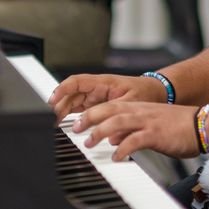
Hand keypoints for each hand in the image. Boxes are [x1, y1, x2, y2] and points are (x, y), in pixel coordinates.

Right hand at [49, 74, 167, 120]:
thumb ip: (115, 113)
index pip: (77, 82)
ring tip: (56, 124)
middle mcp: (96, 88)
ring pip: (74, 101)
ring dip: (64, 111)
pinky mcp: (97, 104)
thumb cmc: (145, 93)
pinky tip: (66, 123)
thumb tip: (102, 126)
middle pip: (72, 94)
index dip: (62, 89)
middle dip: (60, 105)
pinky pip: (80, 108)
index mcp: (103, 82)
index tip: (53, 99)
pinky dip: (72, 115)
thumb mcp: (132, 103)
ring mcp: (96, 96)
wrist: (156, 93)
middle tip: (53, 120)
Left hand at [73, 101, 201, 161]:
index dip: (92, 112)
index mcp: (139, 108)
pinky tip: (117, 157)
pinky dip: (123, 148)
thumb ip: (132, 129)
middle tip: (76, 128)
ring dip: (101, 132)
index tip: (78, 120)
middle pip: (109, 110)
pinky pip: (135, 140)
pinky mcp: (156, 134)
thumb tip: (114, 139)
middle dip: (90, 118)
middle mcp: (141, 111)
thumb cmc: (179, 126)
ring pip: (118, 122)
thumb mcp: (152, 123)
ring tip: (90, 143)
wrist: (203, 124)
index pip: (110, 106)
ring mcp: (148, 122)